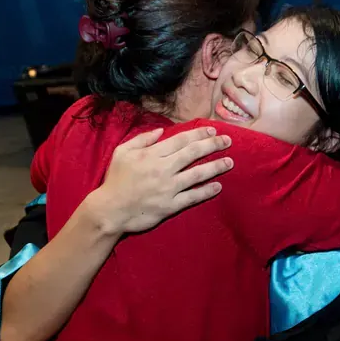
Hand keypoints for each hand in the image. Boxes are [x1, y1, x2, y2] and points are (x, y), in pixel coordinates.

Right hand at [90, 127, 232, 234]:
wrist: (110, 210)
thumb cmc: (114, 180)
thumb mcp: (122, 153)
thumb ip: (142, 140)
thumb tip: (160, 131)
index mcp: (152, 154)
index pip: (181, 140)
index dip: (198, 134)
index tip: (212, 130)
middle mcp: (163, 169)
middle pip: (193, 153)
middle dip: (213, 145)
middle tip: (228, 141)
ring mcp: (168, 188)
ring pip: (197, 174)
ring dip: (216, 167)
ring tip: (229, 162)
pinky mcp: (170, 206)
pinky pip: (192, 197)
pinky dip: (206, 191)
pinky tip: (218, 186)